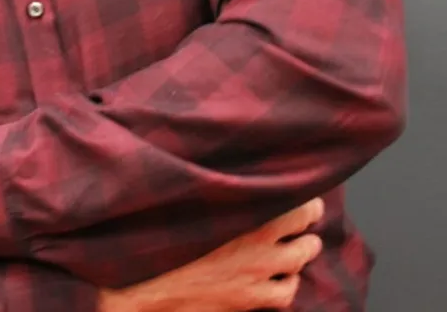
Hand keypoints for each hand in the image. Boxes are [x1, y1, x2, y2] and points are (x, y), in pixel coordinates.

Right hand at [97, 198, 325, 311]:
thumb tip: (223, 149)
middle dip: (307, 219)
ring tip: (297, 245)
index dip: (303, 192)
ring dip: (301, 250)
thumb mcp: (185, 193)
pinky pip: (286, 294)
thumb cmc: (156, 231)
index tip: (300, 186)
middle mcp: (258, 239)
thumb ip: (211, 176)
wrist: (139, 281)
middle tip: (303, 215)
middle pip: (305, 225)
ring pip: (301, 258)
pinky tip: (279, 278)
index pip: (297, 195)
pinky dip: (288, 284)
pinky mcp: (248, 299)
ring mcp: (256, 271)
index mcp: (245, 206)